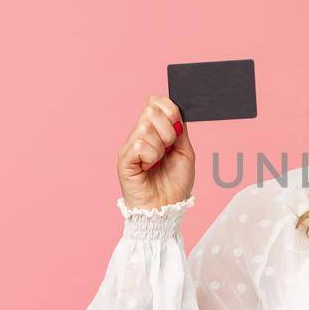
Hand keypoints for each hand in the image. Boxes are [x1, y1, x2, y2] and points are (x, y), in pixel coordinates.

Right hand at [117, 95, 194, 209]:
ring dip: (160, 147)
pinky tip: (149, 167)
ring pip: (146, 128)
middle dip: (168, 130)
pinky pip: (139, 144)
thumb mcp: (184, 150)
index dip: (169, 109)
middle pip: (151, 111)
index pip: (155, 102)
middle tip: (168, 150)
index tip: (178, 128)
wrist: (167, 207)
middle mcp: (139, 134)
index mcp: (154, 130)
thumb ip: (180, 129)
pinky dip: (150, 156)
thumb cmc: (175, 182)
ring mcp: (130, 146)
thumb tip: (173, 109)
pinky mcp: (124, 159)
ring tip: (158, 161)